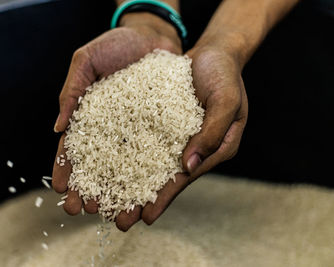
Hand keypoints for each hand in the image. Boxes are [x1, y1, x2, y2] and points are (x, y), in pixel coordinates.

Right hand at [52, 13, 181, 228]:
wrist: (154, 36)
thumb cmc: (117, 44)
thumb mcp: (86, 60)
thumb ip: (71, 92)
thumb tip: (57, 128)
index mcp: (89, 117)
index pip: (74, 149)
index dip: (67, 170)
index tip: (62, 191)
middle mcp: (112, 130)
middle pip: (98, 166)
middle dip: (90, 190)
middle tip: (85, 210)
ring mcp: (136, 132)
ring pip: (125, 169)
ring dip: (119, 193)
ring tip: (115, 215)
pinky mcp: (159, 131)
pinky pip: (154, 157)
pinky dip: (149, 178)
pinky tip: (146, 197)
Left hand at [116, 44, 247, 230]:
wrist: (213, 53)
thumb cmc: (225, 76)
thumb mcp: (226, 102)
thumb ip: (211, 134)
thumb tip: (188, 167)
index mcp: (213, 149)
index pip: (185, 179)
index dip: (165, 198)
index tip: (146, 218)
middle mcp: (191, 147)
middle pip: (164, 178)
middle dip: (142, 200)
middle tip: (119, 222)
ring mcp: (175, 135)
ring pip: (150, 163)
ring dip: (129, 181)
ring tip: (107, 200)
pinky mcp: (161, 122)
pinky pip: (143, 139)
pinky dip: (127, 153)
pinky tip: (107, 163)